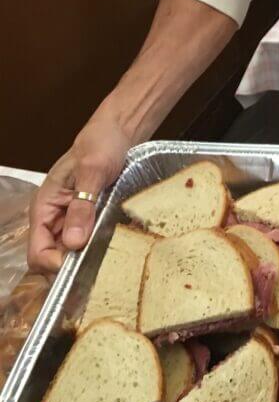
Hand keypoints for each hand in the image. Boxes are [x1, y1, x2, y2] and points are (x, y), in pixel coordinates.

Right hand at [28, 110, 132, 273]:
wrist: (118, 132)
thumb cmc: (101, 144)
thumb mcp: (93, 172)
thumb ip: (82, 205)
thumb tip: (73, 242)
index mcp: (45, 206)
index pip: (37, 251)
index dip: (54, 265)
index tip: (79, 268)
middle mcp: (53, 217)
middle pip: (51, 258)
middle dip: (69, 267)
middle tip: (96, 270)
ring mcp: (69, 219)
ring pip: (69, 253)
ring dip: (83, 260)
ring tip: (106, 262)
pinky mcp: (86, 218)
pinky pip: (85, 242)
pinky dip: (94, 249)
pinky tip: (111, 250)